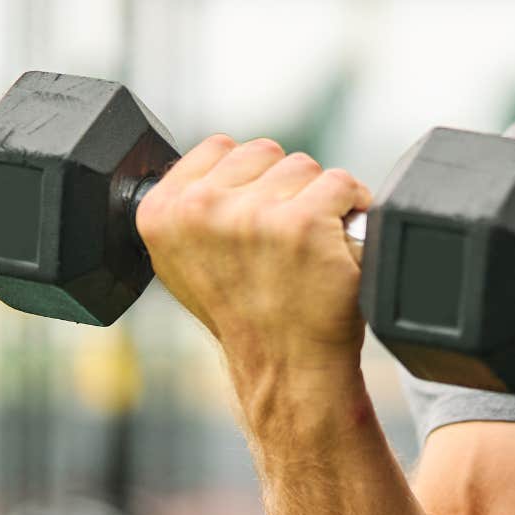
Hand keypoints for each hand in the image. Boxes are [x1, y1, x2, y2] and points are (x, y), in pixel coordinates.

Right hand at [135, 135, 373, 376]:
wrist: (285, 366)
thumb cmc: (245, 312)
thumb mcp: (185, 258)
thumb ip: (190, 204)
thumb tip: (216, 162)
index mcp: (162, 212)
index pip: (218, 148)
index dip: (246, 180)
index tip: (251, 219)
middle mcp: (201, 210)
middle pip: (264, 152)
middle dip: (280, 187)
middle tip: (278, 240)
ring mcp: (253, 216)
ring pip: (305, 167)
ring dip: (315, 200)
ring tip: (303, 248)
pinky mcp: (304, 224)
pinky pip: (343, 184)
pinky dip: (351, 209)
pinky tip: (334, 246)